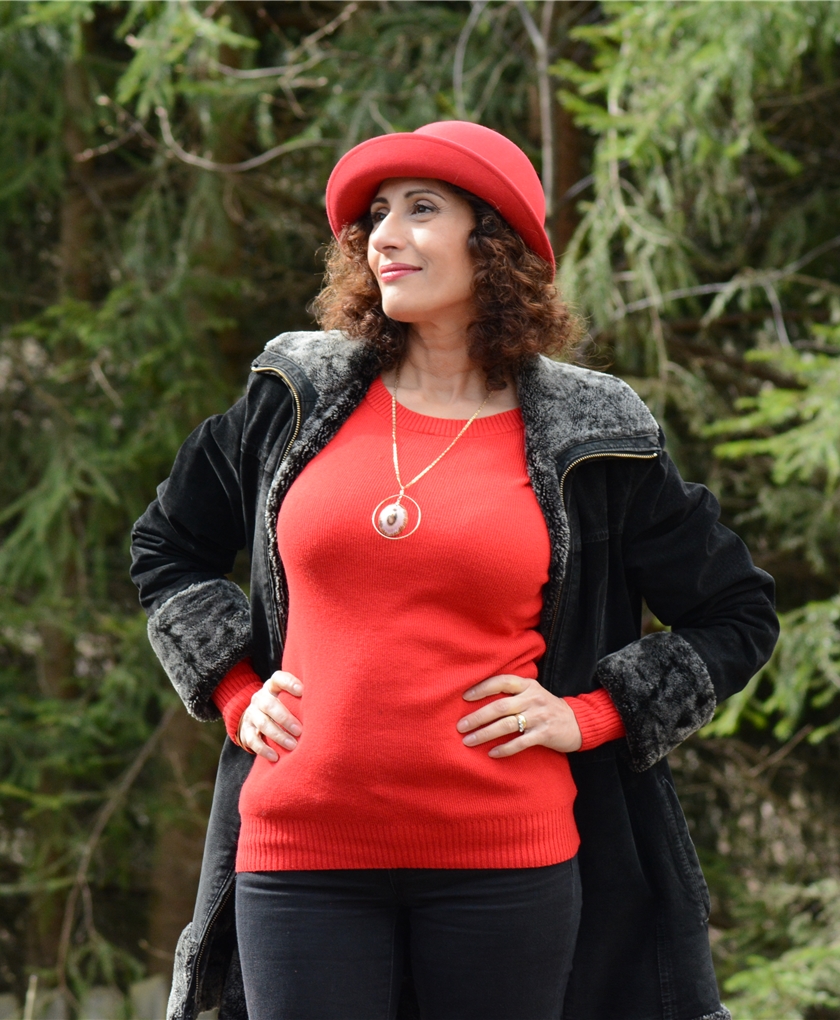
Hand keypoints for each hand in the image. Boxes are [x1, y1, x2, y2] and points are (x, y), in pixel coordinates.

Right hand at [237, 671, 302, 761]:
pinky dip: (264, 749)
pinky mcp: (246, 731)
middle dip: (285, 718)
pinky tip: (275, 756)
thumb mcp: (287, 697)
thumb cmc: (282, 706)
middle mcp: (260, 698)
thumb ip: (301, 697)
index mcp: (272, 686)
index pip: (278, 678)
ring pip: (262, 723)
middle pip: (269, 705)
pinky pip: (252, 740)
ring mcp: (251, 714)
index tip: (302, 691)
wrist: (254, 717)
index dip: (289, 683)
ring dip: (278, 735)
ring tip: (293, 745)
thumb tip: (327, 702)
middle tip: (300, 731)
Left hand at [456, 675, 581, 757]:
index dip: (482, 688)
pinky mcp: (545, 734)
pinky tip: (492, 753)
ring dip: (485, 733)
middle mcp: (533, 698)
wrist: (578, 722)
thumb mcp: (532, 693)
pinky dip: (505, 748)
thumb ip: (512, 693)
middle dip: (477, 716)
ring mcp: (539, 716)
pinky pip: (521, 742)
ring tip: (469, 741)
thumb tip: (478, 699)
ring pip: (507, 725)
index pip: (501, 681)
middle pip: (500, 706)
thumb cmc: (546, 707)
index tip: (464, 697)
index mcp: (528, 685)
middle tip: (460, 726)